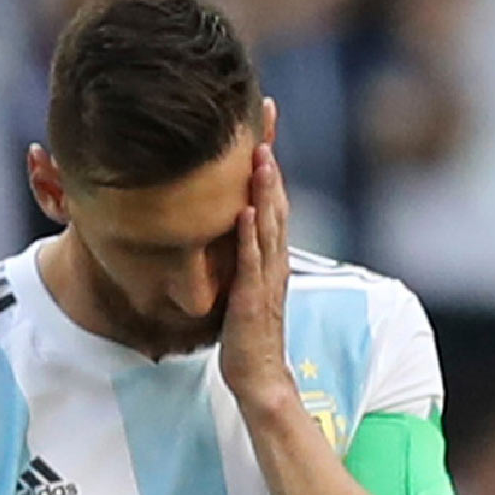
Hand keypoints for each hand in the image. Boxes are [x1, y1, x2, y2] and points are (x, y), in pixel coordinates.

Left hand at [220, 99, 294, 417]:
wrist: (260, 381)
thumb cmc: (245, 338)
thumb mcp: (238, 287)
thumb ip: (235, 258)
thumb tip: (220, 230)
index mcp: (269, 256)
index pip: (271, 196)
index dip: (267, 157)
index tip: (261, 119)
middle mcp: (273, 261)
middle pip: (275, 198)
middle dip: (270, 156)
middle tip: (265, 113)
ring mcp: (266, 280)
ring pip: (269, 224)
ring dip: (265, 188)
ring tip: (260, 151)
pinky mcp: (254, 301)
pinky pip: (253, 263)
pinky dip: (252, 236)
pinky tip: (247, 209)